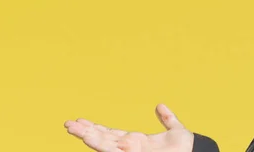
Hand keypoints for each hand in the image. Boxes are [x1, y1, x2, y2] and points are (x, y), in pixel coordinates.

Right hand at [64, 104, 193, 151]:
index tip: (81, 120)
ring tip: (71, 128)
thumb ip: (168, 119)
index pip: (111, 135)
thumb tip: (160, 106)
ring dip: (87, 136)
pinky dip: (100, 144)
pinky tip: (88, 136)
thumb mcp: (175, 130)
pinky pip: (113, 151)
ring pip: (103, 145)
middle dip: (85, 132)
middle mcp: (131, 149)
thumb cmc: (186, 149)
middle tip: (67, 123)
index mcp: (137, 142)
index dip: (97, 128)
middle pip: (103, 139)